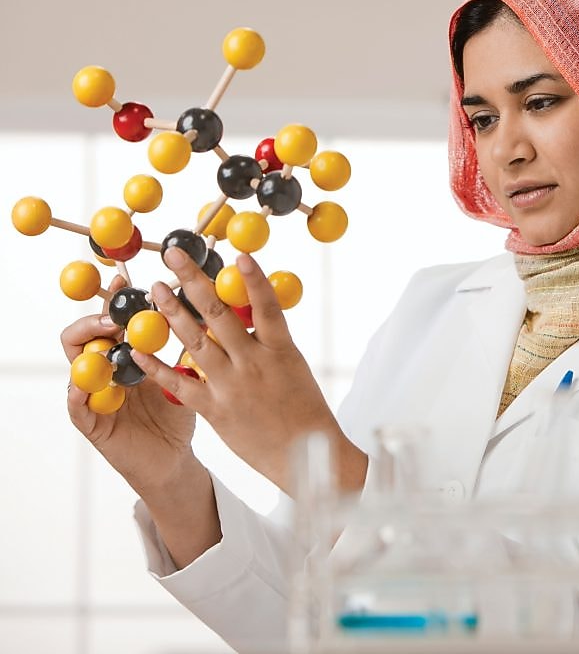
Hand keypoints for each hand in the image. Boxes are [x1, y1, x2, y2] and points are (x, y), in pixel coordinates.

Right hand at [62, 275, 199, 495]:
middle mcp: (107, 371)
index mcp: (129, 356)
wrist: (175, 459)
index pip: (115, 320)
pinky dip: (79, 391)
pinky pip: (77, 404)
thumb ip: (191, 347)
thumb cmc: (182, 414)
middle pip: (87, 334)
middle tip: (117, 312)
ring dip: (88, 346)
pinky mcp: (91, 423)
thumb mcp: (188, 375)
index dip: (117, 300)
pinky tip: (88, 382)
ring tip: (106, 335)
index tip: (127, 282)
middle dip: (99, 318)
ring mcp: (96, 395)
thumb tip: (214, 309)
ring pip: (77, 364)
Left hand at [131, 248, 366, 494]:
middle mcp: (253, 363)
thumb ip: (268, 342)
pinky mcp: (215, 410)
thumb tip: (245, 315)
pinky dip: (157, 366)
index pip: (265, 305)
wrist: (307, 456)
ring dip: (171, 312)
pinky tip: (139, 349)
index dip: (252, 278)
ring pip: (194, 341)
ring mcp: (231, 386)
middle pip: (217, 314)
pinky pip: (179, 383)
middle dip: (192, 280)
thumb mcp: (294, 367)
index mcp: (281, 349)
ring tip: (154, 289)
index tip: (236, 254)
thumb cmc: (305, 409)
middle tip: (174, 254)